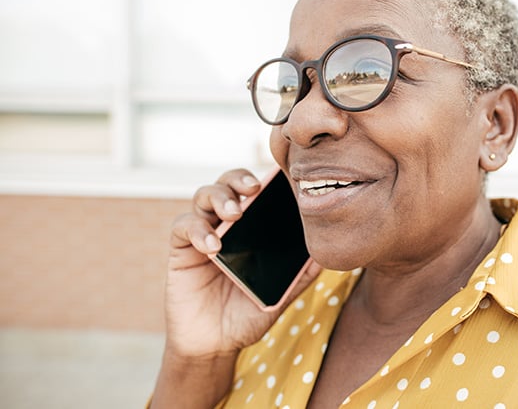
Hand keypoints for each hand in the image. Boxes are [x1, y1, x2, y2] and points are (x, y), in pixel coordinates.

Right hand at [162, 168, 320, 358]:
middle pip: (228, 183)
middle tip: (254, 189)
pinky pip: (183, 226)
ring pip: (204, 195)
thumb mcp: (281, 293)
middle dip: (239, 178)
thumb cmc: (248, 313)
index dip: (266, 178)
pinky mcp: (181, 249)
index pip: (256, 191)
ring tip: (235, 214)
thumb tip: (329, 253)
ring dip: (219, 197)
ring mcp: (203, 233)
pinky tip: (213, 246)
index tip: (282, 178)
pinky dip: (197, 229)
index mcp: (252, 227)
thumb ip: (302, 273)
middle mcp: (227, 223)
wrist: (216, 345)